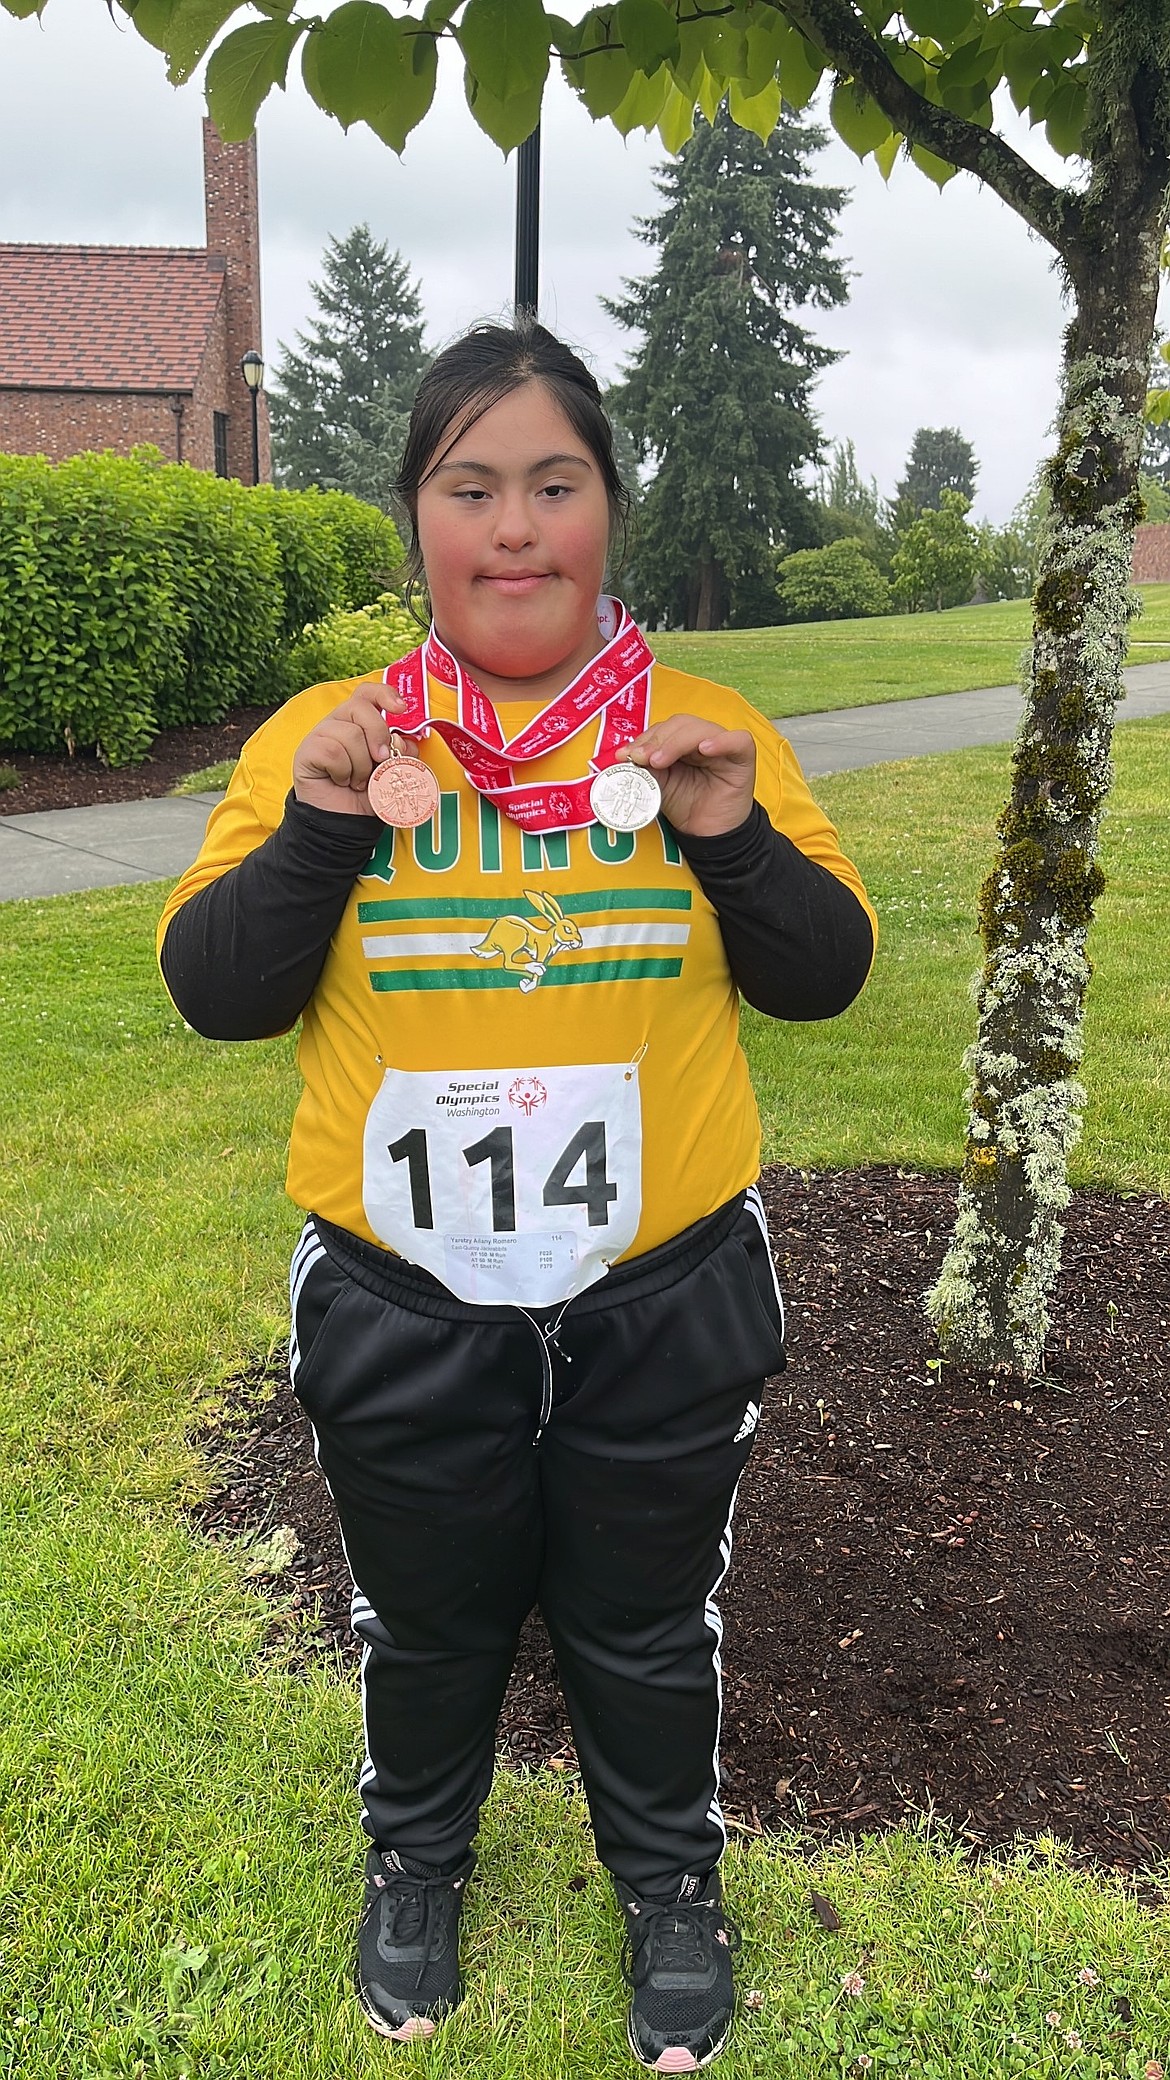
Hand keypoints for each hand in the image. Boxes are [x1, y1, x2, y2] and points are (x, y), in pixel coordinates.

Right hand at [292, 681, 406, 815]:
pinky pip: (332, 751)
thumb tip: (402, 738)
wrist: (345, 822)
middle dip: (377, 734)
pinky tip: (340, 781)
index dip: (384, 694)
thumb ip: (403, 752)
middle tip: (380, 759)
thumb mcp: (393, 771)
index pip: (367, 693)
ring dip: (361, 764)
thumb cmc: (366, 794)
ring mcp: (320, 735)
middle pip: (359, 707)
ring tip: (357, 780)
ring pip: (349, 733)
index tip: (400, 709)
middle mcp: (338, 723)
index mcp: (359, 722)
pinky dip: (344, 771)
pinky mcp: (307, 750)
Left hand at [620, 714, 756, 838]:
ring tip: (661, 760)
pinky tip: (704, 749)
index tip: (626, 755)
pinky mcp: (742, 757)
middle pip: (681, 724)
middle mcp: (702, 739)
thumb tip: (624, 754)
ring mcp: (723, 747)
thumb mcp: (658, 785)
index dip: (645, 738)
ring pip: (702, 728)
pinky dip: (721, 741)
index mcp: (682, 742)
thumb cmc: (686, 806)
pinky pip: (738, 740)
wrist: (707, 834)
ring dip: (677, 742)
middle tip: (642, 758)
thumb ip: (645, 768)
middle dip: (658, 740)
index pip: (664, 728)